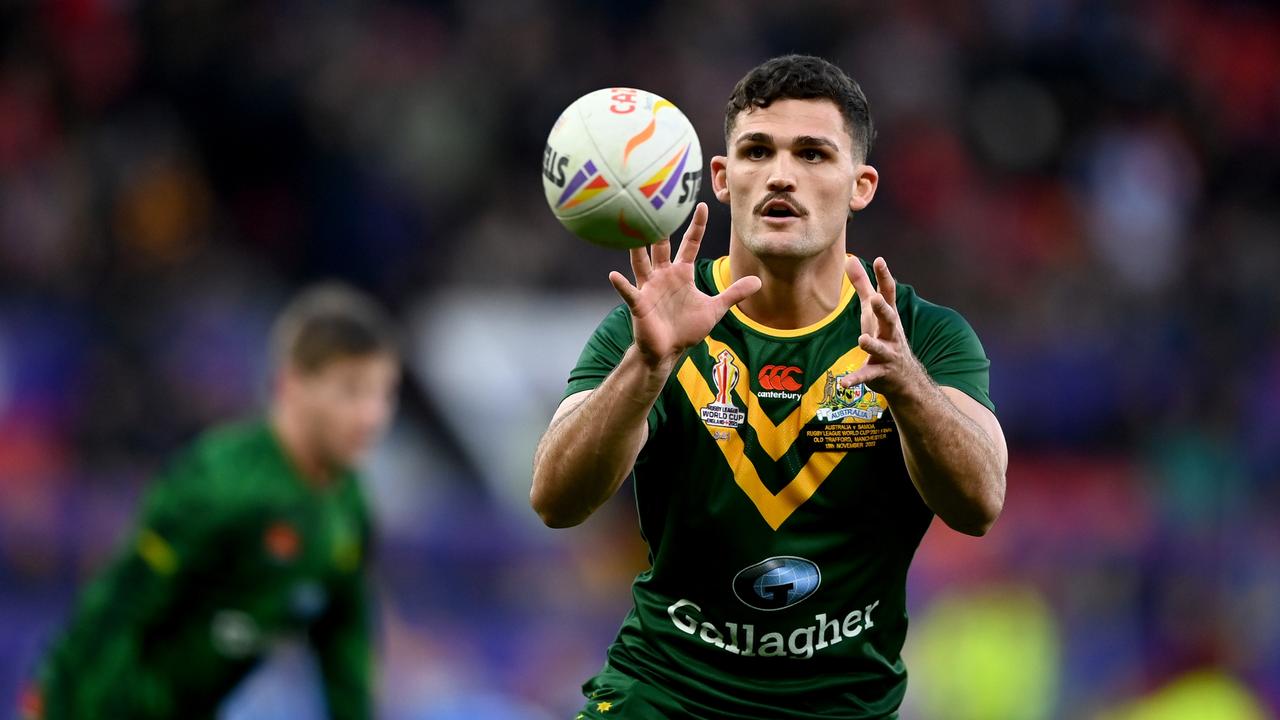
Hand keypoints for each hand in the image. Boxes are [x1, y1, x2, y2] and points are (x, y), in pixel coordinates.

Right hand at [609, 203, 760, 369]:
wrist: (668, 351)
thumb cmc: (687, 328)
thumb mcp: (715, 309)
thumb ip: (733, 294)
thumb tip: (758, 282)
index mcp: (682, 273)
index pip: (690, 243)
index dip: (696, 226)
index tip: (701, 205)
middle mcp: (663, 275)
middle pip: (661, 246)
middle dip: (661, 227)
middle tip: (657, 205)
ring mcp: (649, 288)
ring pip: (641, 263)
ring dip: (637, 248)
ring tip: (630, 231)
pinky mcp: (640, 304)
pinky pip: (630, 292)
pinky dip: (622, 285)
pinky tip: (615, 276)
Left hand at [841, 256, 925, 395]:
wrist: (904, 377)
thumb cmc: (884, 336)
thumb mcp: (872, 311)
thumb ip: (862, 286)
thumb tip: (849, 259)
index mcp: (888, 316)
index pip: (888, 294)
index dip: (884, 277)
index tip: (880, 261)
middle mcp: (890, 334)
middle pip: (889, 319)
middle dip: (883, 309)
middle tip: (876, 299)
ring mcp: (887, 354)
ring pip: (880, 348)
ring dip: (872, 344)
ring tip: (863, 339)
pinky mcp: (878, 373)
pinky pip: (866, 376)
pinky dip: (855, 379)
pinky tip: (843, 382)